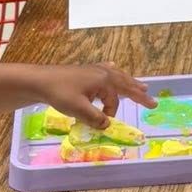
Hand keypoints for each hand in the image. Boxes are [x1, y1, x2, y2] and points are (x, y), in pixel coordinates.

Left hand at [38, 63, 155, 124]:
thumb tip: (108, 125)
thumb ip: (96, 118)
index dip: (112, 114)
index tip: (103, 124)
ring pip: (117, 77)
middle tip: (152, 103)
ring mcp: (94, 70)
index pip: (116, 100)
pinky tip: (113, 67)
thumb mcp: (79, 110)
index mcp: (104, 80)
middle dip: (138, 93)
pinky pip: (106, 70)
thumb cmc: (59, 93)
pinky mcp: (85, 71)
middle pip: (125, 84)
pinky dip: (113, 72)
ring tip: (142, 86)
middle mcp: (102, 72)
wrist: (39, 80)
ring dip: (129, 83)